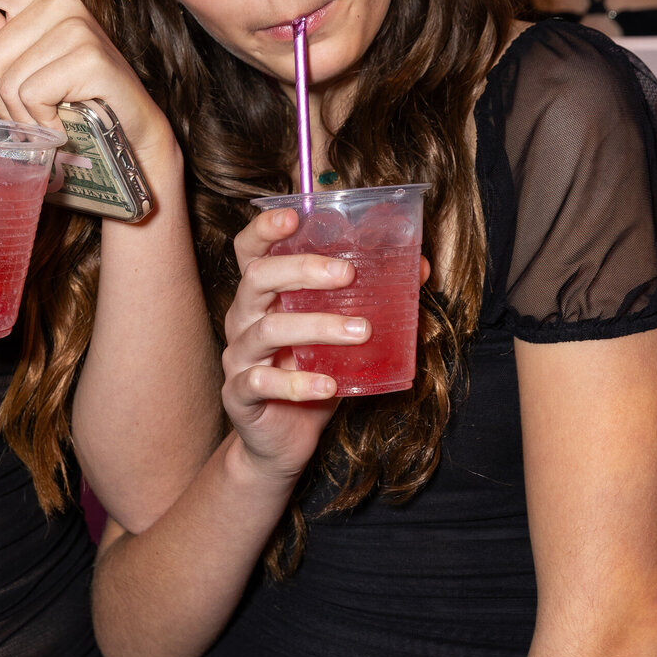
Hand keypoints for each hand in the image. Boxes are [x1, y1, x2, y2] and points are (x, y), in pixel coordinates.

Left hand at [0, 0, 173, 166]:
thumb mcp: (28, 54)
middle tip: (28, 111)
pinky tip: (62, 122)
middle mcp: (58, 0)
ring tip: (48, 117)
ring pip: (8, 81)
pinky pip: (32, 96)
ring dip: (22, 115)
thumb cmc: (75, 94)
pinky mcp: (89, 56)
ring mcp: (76, 25)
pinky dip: (42, 122)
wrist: (130, 127)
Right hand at [220, 206, 365, 485]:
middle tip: (348, 273)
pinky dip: (297, 383)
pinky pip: (261, 383)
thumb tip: (418, 267)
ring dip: (317, 327)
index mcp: (263, 296)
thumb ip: (368, 301)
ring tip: (361, 331)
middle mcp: (243, 318)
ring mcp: (238, 357)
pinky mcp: (239, 395)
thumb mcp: (341, 335)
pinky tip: (329, 385)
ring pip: (266, 330)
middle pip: (257, 279)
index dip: (264, 229)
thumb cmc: (312, 374)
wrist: (283, 441)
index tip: (294, 216)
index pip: (250, 250)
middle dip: (301, 270)